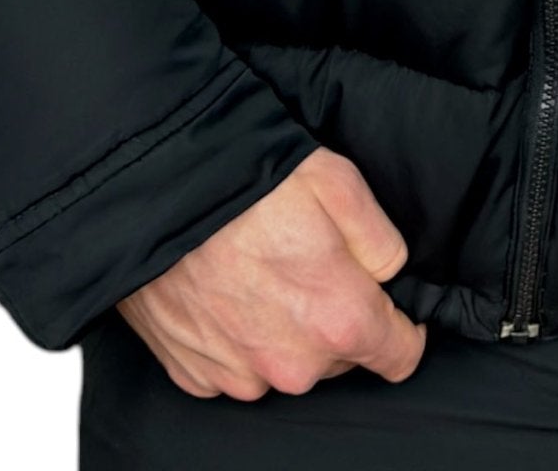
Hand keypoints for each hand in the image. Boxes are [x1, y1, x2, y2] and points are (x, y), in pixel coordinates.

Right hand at [115, 148, 425, 399]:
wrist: (155, 194)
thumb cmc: (247, 182)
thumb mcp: (338, 183)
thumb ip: (381, 240)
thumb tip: (390, 273)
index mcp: (338, 318)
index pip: (399, 355)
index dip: (403, 327)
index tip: (390, 305)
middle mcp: (292, 363)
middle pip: (339, 357)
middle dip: (334, 317)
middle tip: (307, 261)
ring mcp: (240, 375)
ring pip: (286, 363)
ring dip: (284, 330)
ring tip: (258, 270)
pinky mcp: (196, 374)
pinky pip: (236, 366)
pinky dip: (237, 338)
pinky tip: (225, 289)